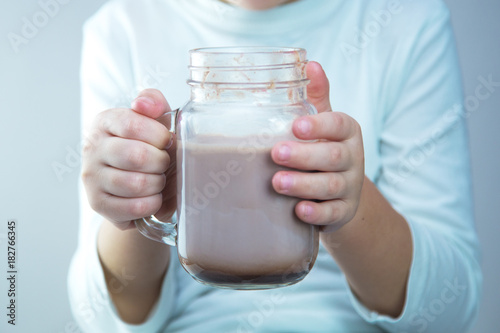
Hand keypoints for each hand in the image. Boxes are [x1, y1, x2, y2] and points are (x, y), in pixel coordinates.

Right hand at [82, 89, 176, 229]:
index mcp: (105, 121)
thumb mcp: (156, 120)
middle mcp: (92, 147)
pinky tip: (152, 196)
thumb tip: (143, 104)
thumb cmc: (151, 147)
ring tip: (158, 180)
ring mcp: (91, 177)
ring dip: (157, 184)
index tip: (167, 141)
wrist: (141, 184)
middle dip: (161, 162)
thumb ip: (154, 102)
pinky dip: (152, 203)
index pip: (132, 125)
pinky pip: (134, 207)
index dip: (159, 136)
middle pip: (136, 156)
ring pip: (136, 184)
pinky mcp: (98, 203)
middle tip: (164, 163)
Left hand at [271, 62, 364, 231]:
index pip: (338, 125)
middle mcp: (352, 158)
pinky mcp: (343, 211)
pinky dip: (316, 214)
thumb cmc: (323, 148)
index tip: (296, 126)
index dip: (319, 125)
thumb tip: (310, 63)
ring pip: (331, 186)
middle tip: (275, 152)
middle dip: (304, 156)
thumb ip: (317, 97)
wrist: (341, 192)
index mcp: (347, 132)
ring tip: (278, 182)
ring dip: (304, 184)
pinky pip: (333, 214)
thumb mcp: (323, 123)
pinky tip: (299, 211)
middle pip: (332, 157)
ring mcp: (350, 187)